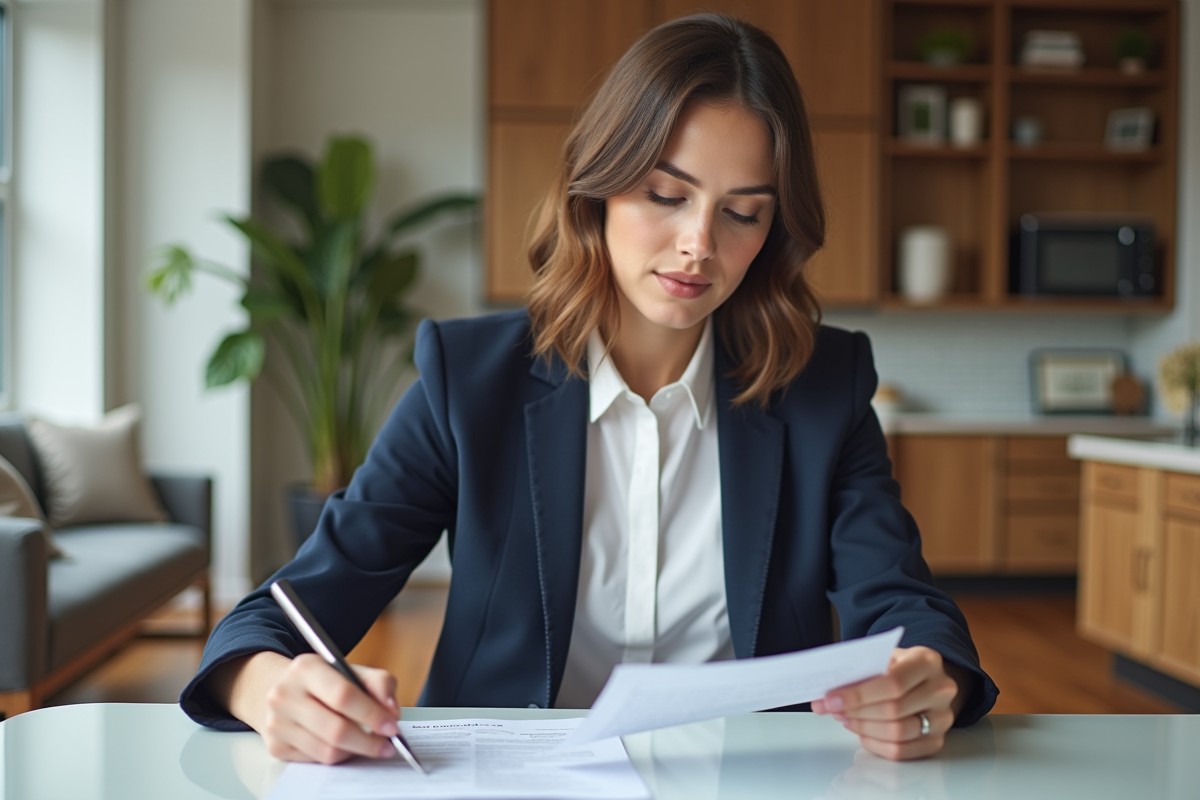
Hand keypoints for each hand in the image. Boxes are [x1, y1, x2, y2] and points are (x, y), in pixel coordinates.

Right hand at [215, 651, 402, 763]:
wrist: (284, 690)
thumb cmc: (325, 681)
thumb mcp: (351, 670)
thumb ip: (379, 683)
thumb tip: (391, 711)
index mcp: (305, 668)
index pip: (343, 695)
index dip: (372, 714)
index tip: (392, 726)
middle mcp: (284, 695)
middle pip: (335, 729)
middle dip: (369, 741)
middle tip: (388, 745)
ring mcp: (276, 723)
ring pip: (327, 750)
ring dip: (356, 751)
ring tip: (370, 744)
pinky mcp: (276, 746)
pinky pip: (317, 760)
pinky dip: (338, 756)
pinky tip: (346, 745)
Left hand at [811, 646, 962, 760]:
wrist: (928, 678)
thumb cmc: (900, 666)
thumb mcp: (884, 657)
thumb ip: (858, 673)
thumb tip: (823, 699)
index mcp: (927, 662)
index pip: (893, 683)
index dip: (859, 694)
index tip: (832, 699)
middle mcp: (941, 690)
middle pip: (894, 710)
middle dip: (857, 712)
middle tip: (834, 710)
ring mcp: (942, 718)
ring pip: (898, 733)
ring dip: (864, 728)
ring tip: (846, 719)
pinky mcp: (936, 741)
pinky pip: (901, 751)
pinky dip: (875, 744)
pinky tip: (861, 731)